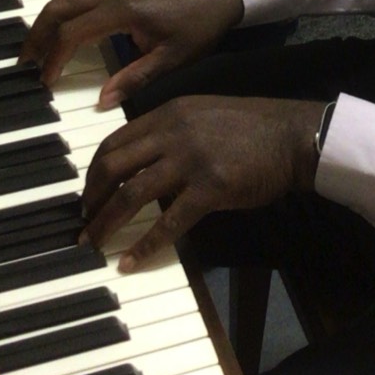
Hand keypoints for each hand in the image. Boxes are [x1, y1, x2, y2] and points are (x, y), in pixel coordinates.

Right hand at [19, 0, 244, 107]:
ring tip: (37, 50)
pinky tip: (62, 32)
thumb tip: (101, 102)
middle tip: (26, 64)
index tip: (45, 81)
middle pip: (59, 7)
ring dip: (47, 20)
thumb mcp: (172, 59)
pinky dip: (62, 11)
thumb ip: (134, 79)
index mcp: (124, 10)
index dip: (53, 57)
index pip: (73, 32)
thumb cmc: (200, 26)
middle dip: (37, 34)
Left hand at [80, 95, 325, 270]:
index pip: (115, 141)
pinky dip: (144, 245)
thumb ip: (171, 130)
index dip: (93, 171)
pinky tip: (129, 261)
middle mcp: (173, 133)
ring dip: (105, 223)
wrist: (291, 136)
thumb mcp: (203, 112)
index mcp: (169, 113)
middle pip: (114, 166)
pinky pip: (168, 222)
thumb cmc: (252, 126)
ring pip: (131, 194)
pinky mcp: (210, 188)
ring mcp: (191, 160)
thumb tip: (140, 158)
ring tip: (92, 243)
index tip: (86, 193)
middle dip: (90, 198)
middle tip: (82, 222)